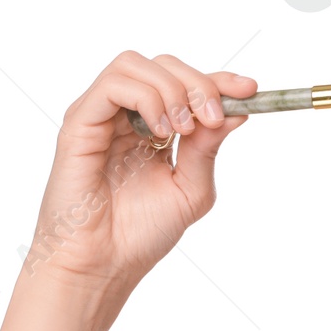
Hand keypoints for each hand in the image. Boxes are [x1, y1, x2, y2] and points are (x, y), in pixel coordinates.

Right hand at [23, 50, 257, 288]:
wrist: (103, 266)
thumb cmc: (140, 234)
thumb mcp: (191, 188)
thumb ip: (208, 147)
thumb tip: (237, 110)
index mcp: (153, 128)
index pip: (186, 84)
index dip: (219, 80)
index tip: (251, 89)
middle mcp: (126, 116)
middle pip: (163, 65)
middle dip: (199, 83)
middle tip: (213, 117)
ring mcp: (101, 117)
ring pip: (135, 64)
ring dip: (171, 89)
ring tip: (183, 129)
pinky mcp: (79, 124)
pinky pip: (112, 85)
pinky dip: (145, 98)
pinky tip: (158, 132)